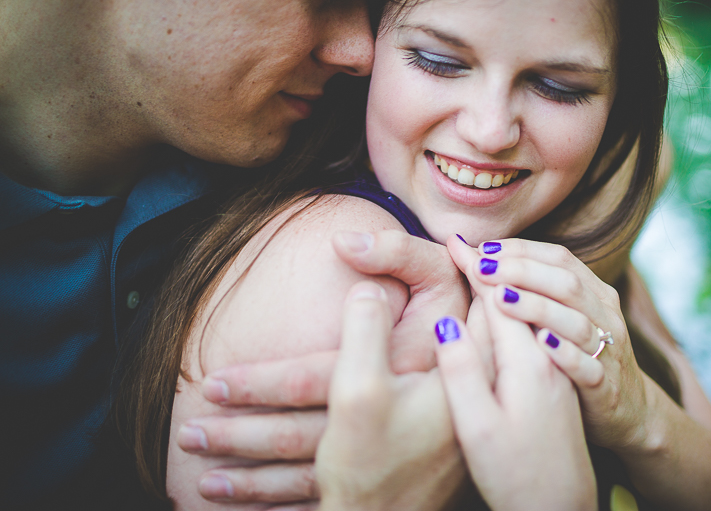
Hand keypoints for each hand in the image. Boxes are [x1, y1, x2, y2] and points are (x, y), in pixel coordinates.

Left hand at [180, 230, 469, 503]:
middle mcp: (385, 423)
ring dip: (250, 485)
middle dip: (238, 440)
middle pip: (296, 440)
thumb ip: (397, 254)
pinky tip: (254, 508)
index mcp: (391, 374)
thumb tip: (341, 239)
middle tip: (190, 436)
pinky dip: (286, 507)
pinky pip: (327, 501)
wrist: (508, 400)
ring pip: (306, 480)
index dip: (260, 385)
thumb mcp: (442, 282)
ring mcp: (387, 459)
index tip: (213, 382)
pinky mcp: (389, 477)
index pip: (313, 381)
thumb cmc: (469, 336)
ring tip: (202, 484)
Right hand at [434, 254, 596, 510]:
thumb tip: (447, 322)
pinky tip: (507, 301)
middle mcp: (549, 356)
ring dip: (512, 277)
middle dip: (492, 261)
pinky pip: (540, 321)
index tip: (450, 240)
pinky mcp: (559, 379)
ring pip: (535, 304)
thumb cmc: (515, 477)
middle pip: (522, 293)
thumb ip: (462, 372)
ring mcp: (557, 366)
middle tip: (460, 240)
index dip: (473, 266)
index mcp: (527, 362)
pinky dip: (521, 299)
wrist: (562, 510)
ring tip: (484, 258)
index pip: (499, 296)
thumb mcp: (477, 429)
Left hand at [447, 236, 651, 453]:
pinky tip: (538, 343)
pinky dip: (564, 354)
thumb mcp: (558, 320)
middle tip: (481, 267)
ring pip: (577, 322)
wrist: (628, 412)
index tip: (482, 249)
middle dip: (521, 271)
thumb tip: (474, 259)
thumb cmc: (576, 358)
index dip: (521, 250)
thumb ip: (528, 291)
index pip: (559, 259)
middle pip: (566, 283)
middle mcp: (604, 316)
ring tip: (499, 298)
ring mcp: (609, 351)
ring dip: (537, 307)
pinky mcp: (606, 388)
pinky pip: (588, 368)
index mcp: (593, 293)